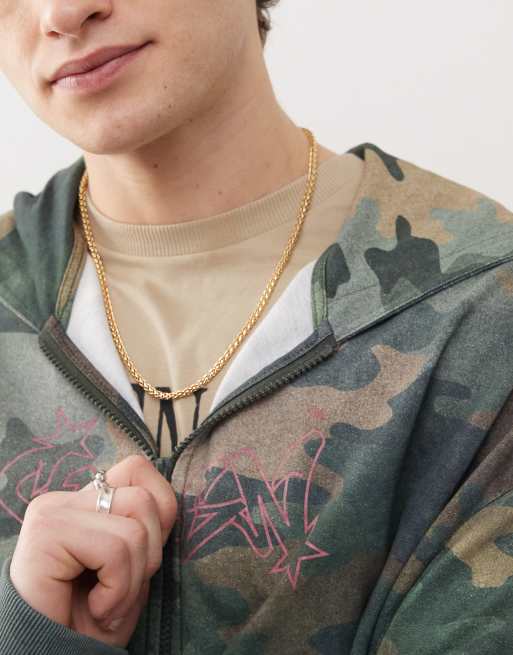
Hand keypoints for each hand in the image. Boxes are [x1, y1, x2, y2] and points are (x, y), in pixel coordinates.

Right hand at [9, 454, 176, 648]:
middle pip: (143, 499)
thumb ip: (146, 529)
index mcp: (86, 501)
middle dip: (149, 556)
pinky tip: (95, 608)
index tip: (141, 559)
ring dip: (132, 580)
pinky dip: (117, 591)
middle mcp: (65, 499)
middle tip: (120, 590)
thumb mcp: (133, 567)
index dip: (159, 513)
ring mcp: (53, 511)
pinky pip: (115, 549)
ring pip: (134, 528)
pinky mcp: (47, 532)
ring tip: (107, 603)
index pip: (138, 469)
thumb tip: (168, 505)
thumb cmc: (90, 619)